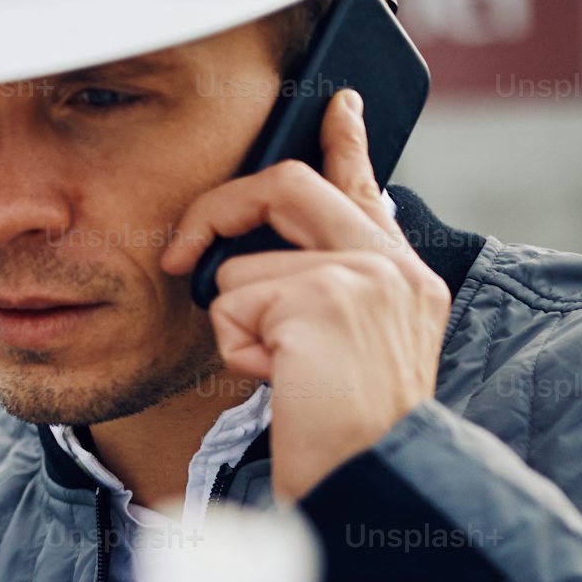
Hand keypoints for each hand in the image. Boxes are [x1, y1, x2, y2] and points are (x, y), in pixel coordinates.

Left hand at [160, 88, 452, 502]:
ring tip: (281, 372)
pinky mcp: (322, 299)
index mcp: (403, 276)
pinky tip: (279, 381)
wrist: (369, 476)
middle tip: (178, 252)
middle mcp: (392, 266)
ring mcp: (361, 276)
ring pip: (242, 267)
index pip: (367, 188)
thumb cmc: (343, 432)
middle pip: (287, 187)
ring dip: (238, 326)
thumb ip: (319, 294)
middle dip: (216, 211)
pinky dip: (237, 349)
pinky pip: (232, 305)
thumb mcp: (341, 351)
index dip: (346, 142)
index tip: (337, 105)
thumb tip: (247, 264)